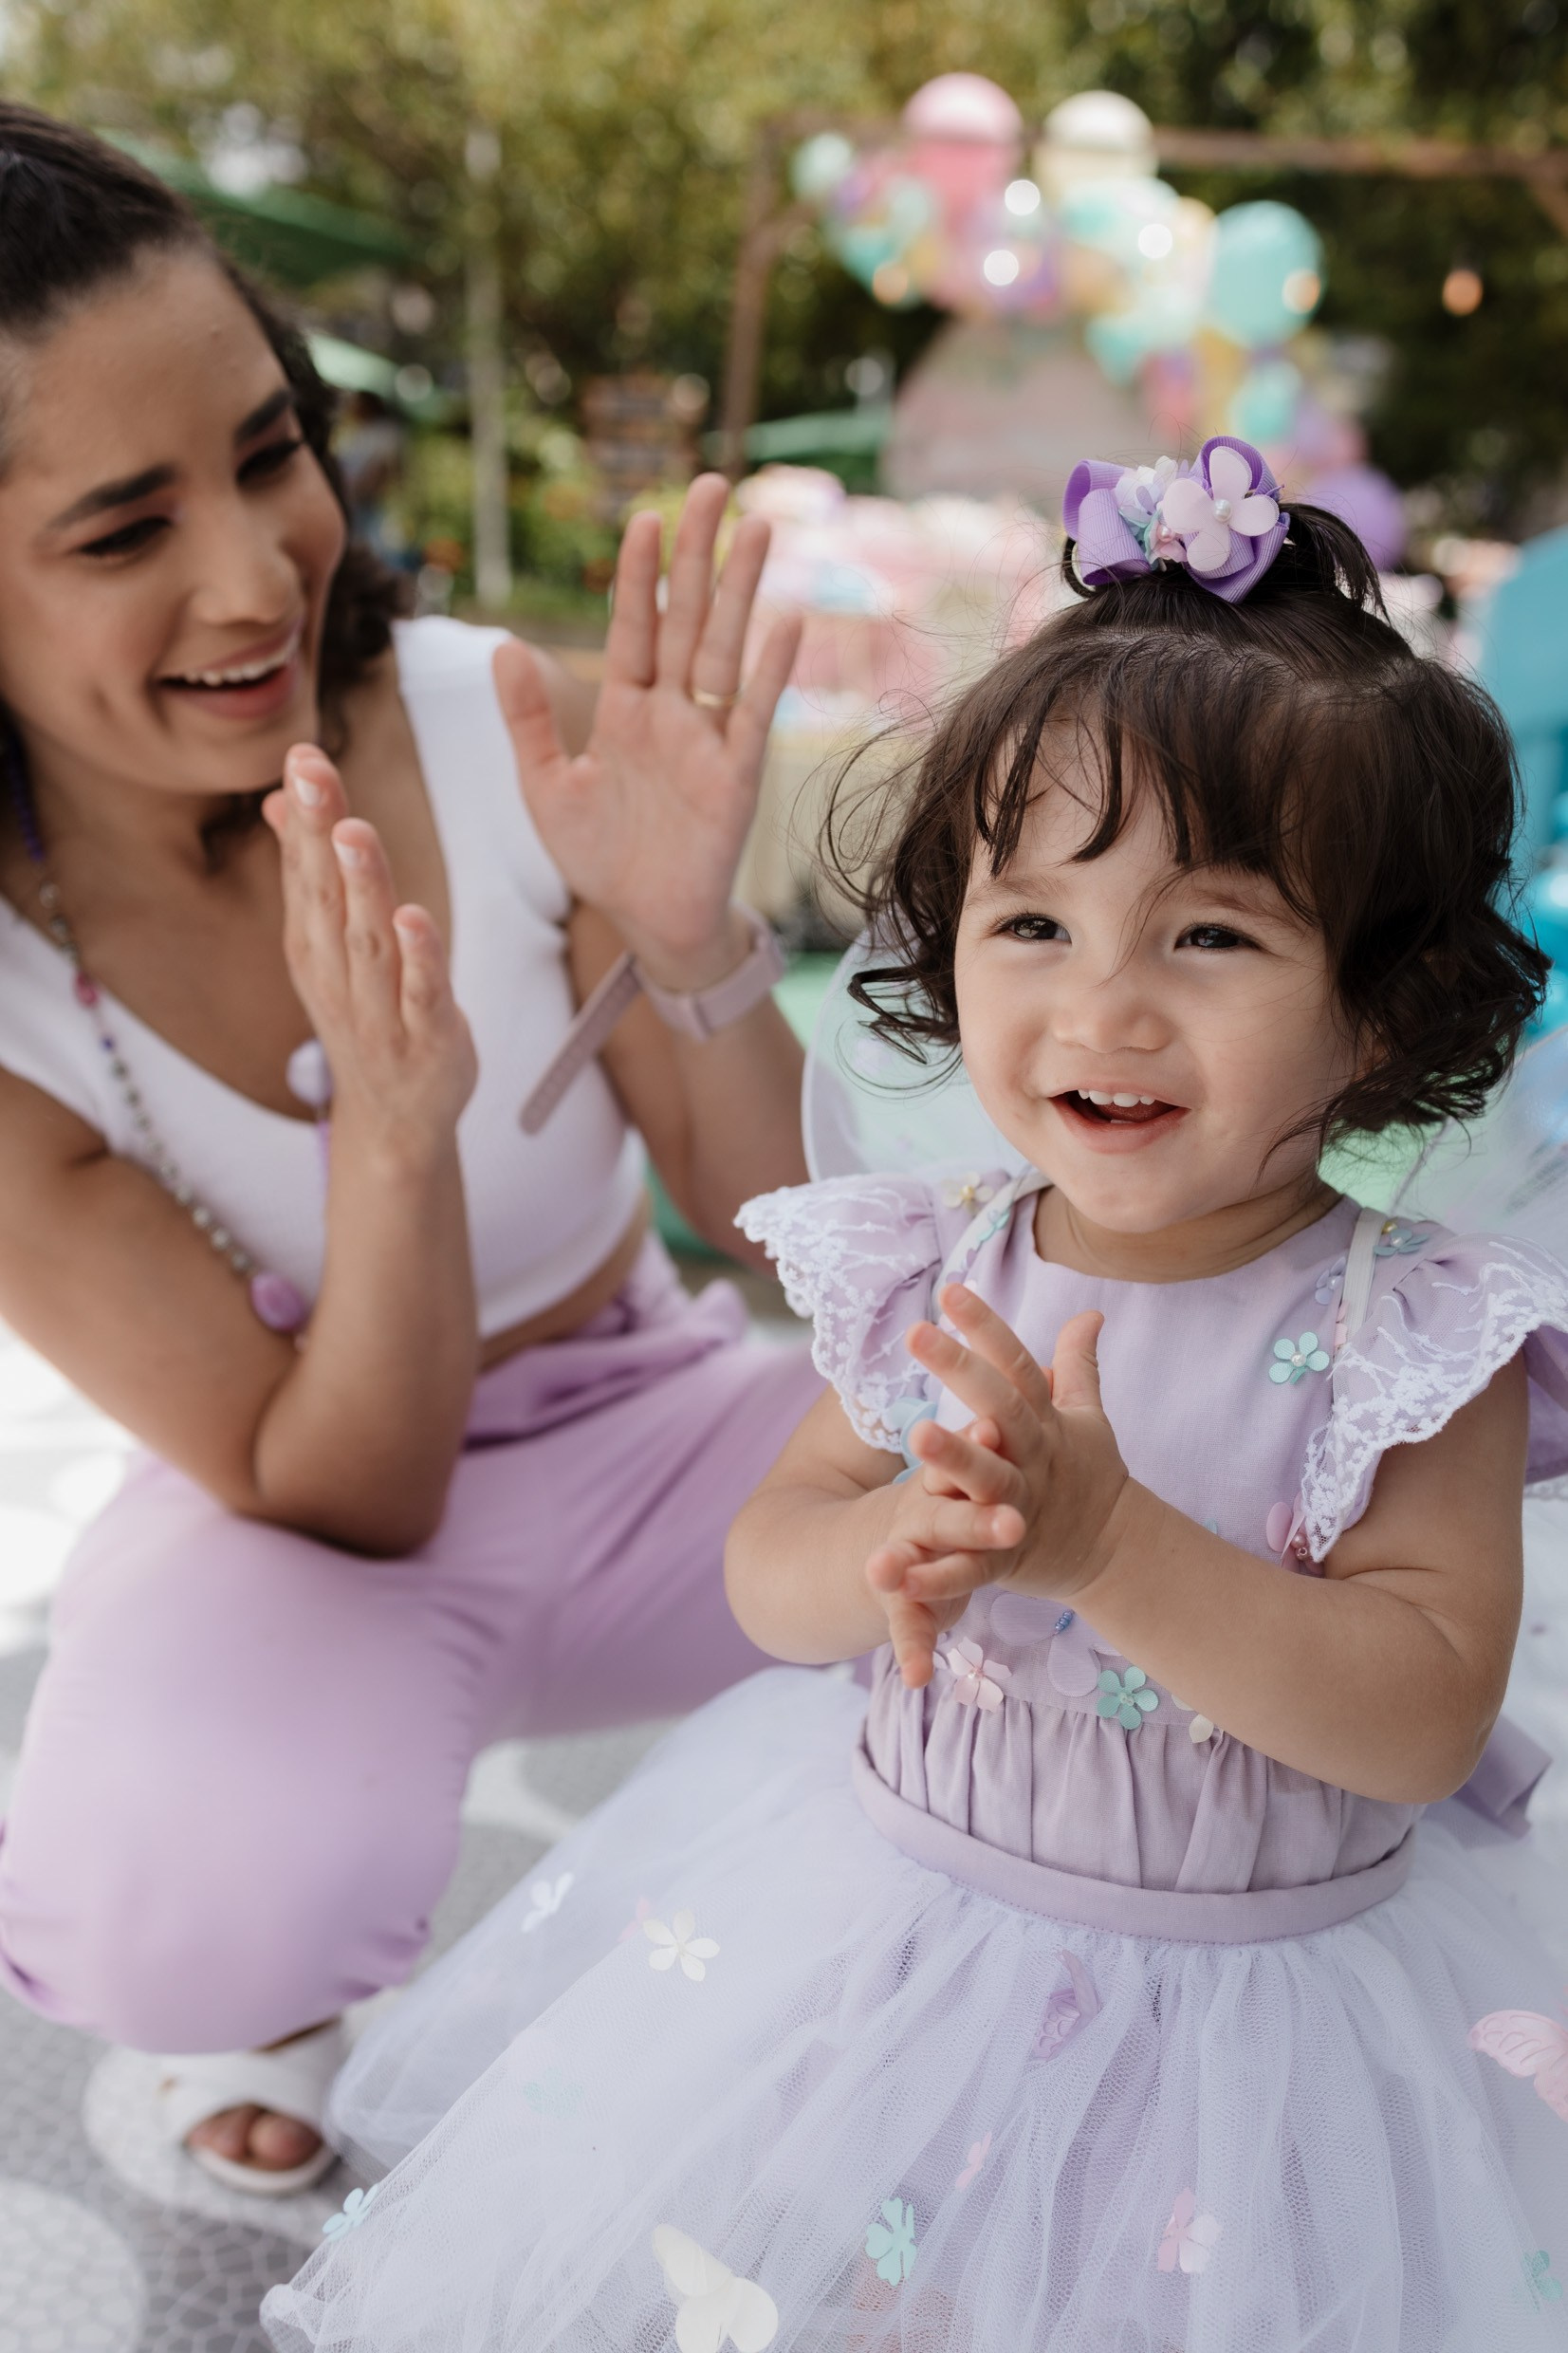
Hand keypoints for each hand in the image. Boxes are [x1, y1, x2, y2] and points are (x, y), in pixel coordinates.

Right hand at [264, 747, 476, 1161]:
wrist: (395, 1122)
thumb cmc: (368, 1016)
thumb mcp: (329, 946)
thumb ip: (310, 873)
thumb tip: (280, 796)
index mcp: (312, 947)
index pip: (303, 872)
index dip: (301, 815)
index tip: (300, 756)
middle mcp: (336, 977)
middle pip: (325, 899)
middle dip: (316, 834)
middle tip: (312, 774)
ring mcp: (378, 1012)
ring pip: (367, 943)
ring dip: (361, 886)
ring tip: (354, 831)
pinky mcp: (426, 1040)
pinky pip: (421, 995)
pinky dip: (417, 959)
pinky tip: (413, 919)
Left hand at [492, 473, 801, 989]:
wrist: (646, 923)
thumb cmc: (600, 857)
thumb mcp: (545, 787)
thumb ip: (529, 720)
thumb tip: (503, 646)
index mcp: (625, 710)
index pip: (633, 627)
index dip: (637, 576)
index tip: (643, 517)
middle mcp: (672, 713)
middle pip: (686, 618)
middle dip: (698, 554)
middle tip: (712, 484)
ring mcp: (708, 741)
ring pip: (724, 650)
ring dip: (741, 591)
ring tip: (756, 529)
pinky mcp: (736, 779)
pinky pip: (753, 716)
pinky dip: (769, 671)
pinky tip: (785, 623)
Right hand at [865, 1415, 1012, 1688]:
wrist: (881, 1543)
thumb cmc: (949, 1489)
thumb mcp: (987, 1444)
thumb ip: (1037, 1392)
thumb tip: (1090, 1321)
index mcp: (951, 1473)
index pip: (965, 1451)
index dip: (978, 1440)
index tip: (994, 1426)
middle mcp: (925, 1509)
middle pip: (944, 1507)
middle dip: (966, 1514)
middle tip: (1005, 1519)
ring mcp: (910, 1555)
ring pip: (914, 1563)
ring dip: (913, 1573)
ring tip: (886, 1576)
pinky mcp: (905, 1601)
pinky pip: (907, 1626)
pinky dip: (912, 1651)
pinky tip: (918, 1679)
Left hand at [866, 1288, 1130, 1684]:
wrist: (1114, 1553)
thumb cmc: (1087, 1476)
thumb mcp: (1087, 1418)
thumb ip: (1077, 1366)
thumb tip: (1091, 1312)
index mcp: (1045, 1421)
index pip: (1017, 1364)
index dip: (986, 1326)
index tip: (951, 1288)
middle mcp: (1034, 1457)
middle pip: (1000, 1407)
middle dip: (960, 1369)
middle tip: (916, 1333)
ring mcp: (1021, 1506)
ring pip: (987, 1478)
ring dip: (953, 1458)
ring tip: (916, 1432)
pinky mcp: (1005, 1557)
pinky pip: (967, 1566)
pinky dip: (932, 1573)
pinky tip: (889, 1567)